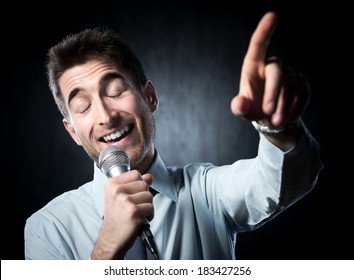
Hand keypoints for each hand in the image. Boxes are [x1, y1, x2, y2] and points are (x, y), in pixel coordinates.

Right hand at [91, 170, 153, 258]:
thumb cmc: (117, 217)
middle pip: (144, 184)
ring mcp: (124, 200)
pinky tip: (139, 219)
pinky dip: (149, 215)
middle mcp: (116, 190)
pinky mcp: (133, 211)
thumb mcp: (121, 196)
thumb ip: (135, 184)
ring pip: (149, 195)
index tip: (133, 195)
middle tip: (135, 206)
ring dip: (147, 206)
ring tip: (137, 213)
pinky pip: (151, 207)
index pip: (136, 174)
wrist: (112, 238)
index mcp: (111, 184)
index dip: (139, 184)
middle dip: (144, 196)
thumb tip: (149, 176)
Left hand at [231, 12, 309, 127]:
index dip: (265, 31)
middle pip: (276, 72)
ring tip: (277, 121)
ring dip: (285, 105)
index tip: (272, 15)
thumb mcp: (242, 110)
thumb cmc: (252, 108)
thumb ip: (238, 107)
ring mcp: (289, 73)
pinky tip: (290, 117)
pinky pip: (304, 91)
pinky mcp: (302, 83)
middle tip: (268, 113)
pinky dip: (298, 106)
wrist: (270, 118)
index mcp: (253, 67)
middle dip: (273, 93)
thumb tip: (240, 104)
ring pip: (291, 85)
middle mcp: (271, 66)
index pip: (258, 46)